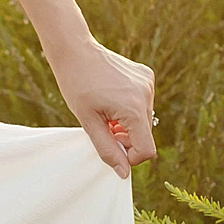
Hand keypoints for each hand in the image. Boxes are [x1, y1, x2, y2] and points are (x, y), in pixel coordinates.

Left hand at [48, 37, 156, 178]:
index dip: (130, 156)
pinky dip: (130, 107)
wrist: (75, 50)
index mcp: (134, 109)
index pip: (146, 150)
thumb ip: (107, 149)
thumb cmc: (76, 85)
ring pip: (144, 119)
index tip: (112, 146)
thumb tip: (123, 172)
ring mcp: (148, 83)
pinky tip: (112, 95)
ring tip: (105, 109)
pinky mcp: (146, 75)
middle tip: (104, 125)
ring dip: (127, 122)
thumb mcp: (88, 122)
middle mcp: (146, 94)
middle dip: (126, 137)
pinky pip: (143, 102)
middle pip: (145, 135)